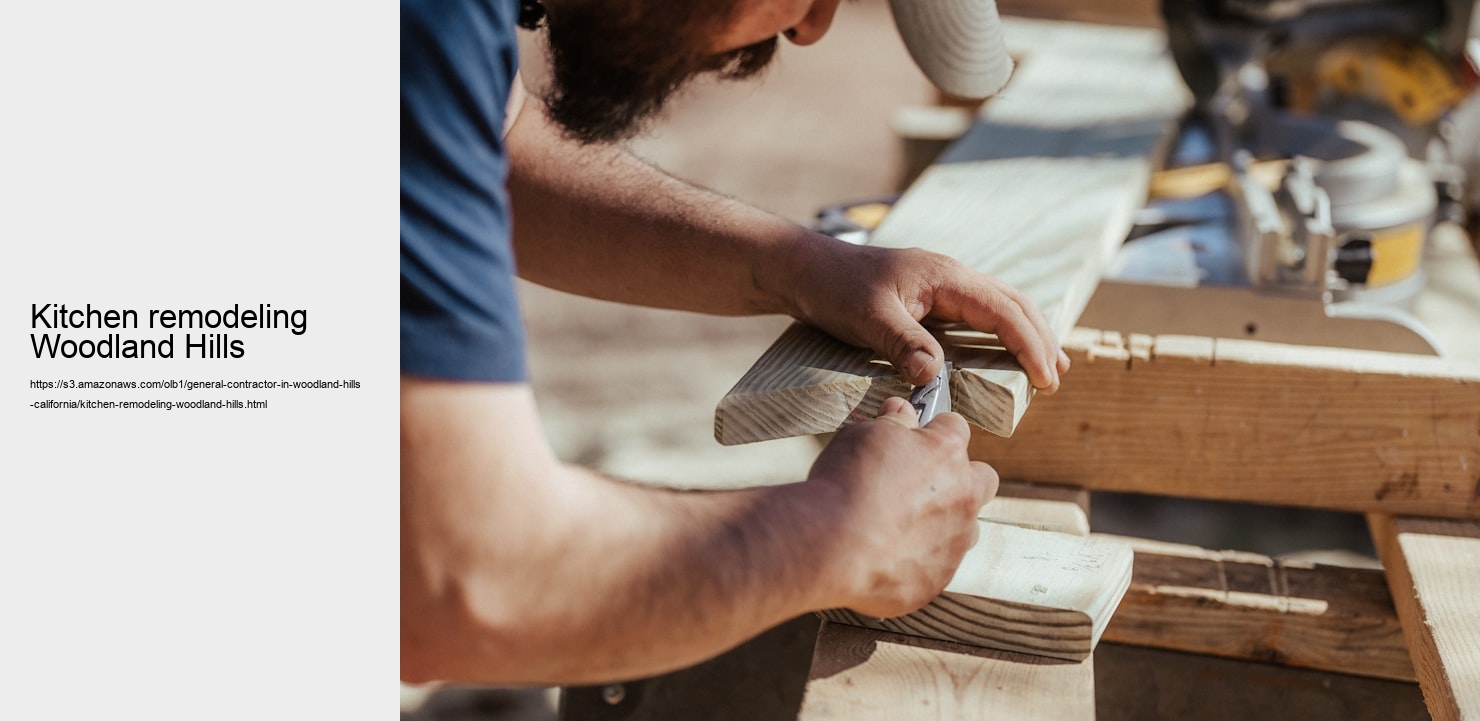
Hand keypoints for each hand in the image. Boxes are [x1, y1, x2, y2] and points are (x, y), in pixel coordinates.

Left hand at [789, 239, 1069, 389]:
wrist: (805, 270)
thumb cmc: (834, 289)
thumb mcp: (866, 318)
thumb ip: (902, 343)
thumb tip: (934, 376)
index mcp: (945, 276)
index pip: (1003, 310)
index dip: (1029, 344)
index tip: (1046, 378)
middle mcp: (951, 277)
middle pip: (1013, 304)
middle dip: (1040, 339)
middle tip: (1056, 379)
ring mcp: (942, 286)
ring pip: (1000, 306)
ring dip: (1026, 335)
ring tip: (1048, 368)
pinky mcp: (930, 298)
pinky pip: (978, 314)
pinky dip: (1000, 333)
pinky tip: (1004, 353)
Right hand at [805, 396, 998, 617]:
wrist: (831, 546)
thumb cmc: (845, 483)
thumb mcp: (863, 435)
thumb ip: (892, 423)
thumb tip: (901, 410)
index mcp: (947, 454)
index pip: (956, 428)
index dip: (934, 430)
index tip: (917, 437)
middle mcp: (962, 497)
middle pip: (982, 479)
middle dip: (961, 478)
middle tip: (921, 483)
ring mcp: (954, 543)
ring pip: (965, 528)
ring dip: (943, 524)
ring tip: (900, 526)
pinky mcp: (936, 580)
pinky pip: (936, 567)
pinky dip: (917, 561)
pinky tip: (884, 556)